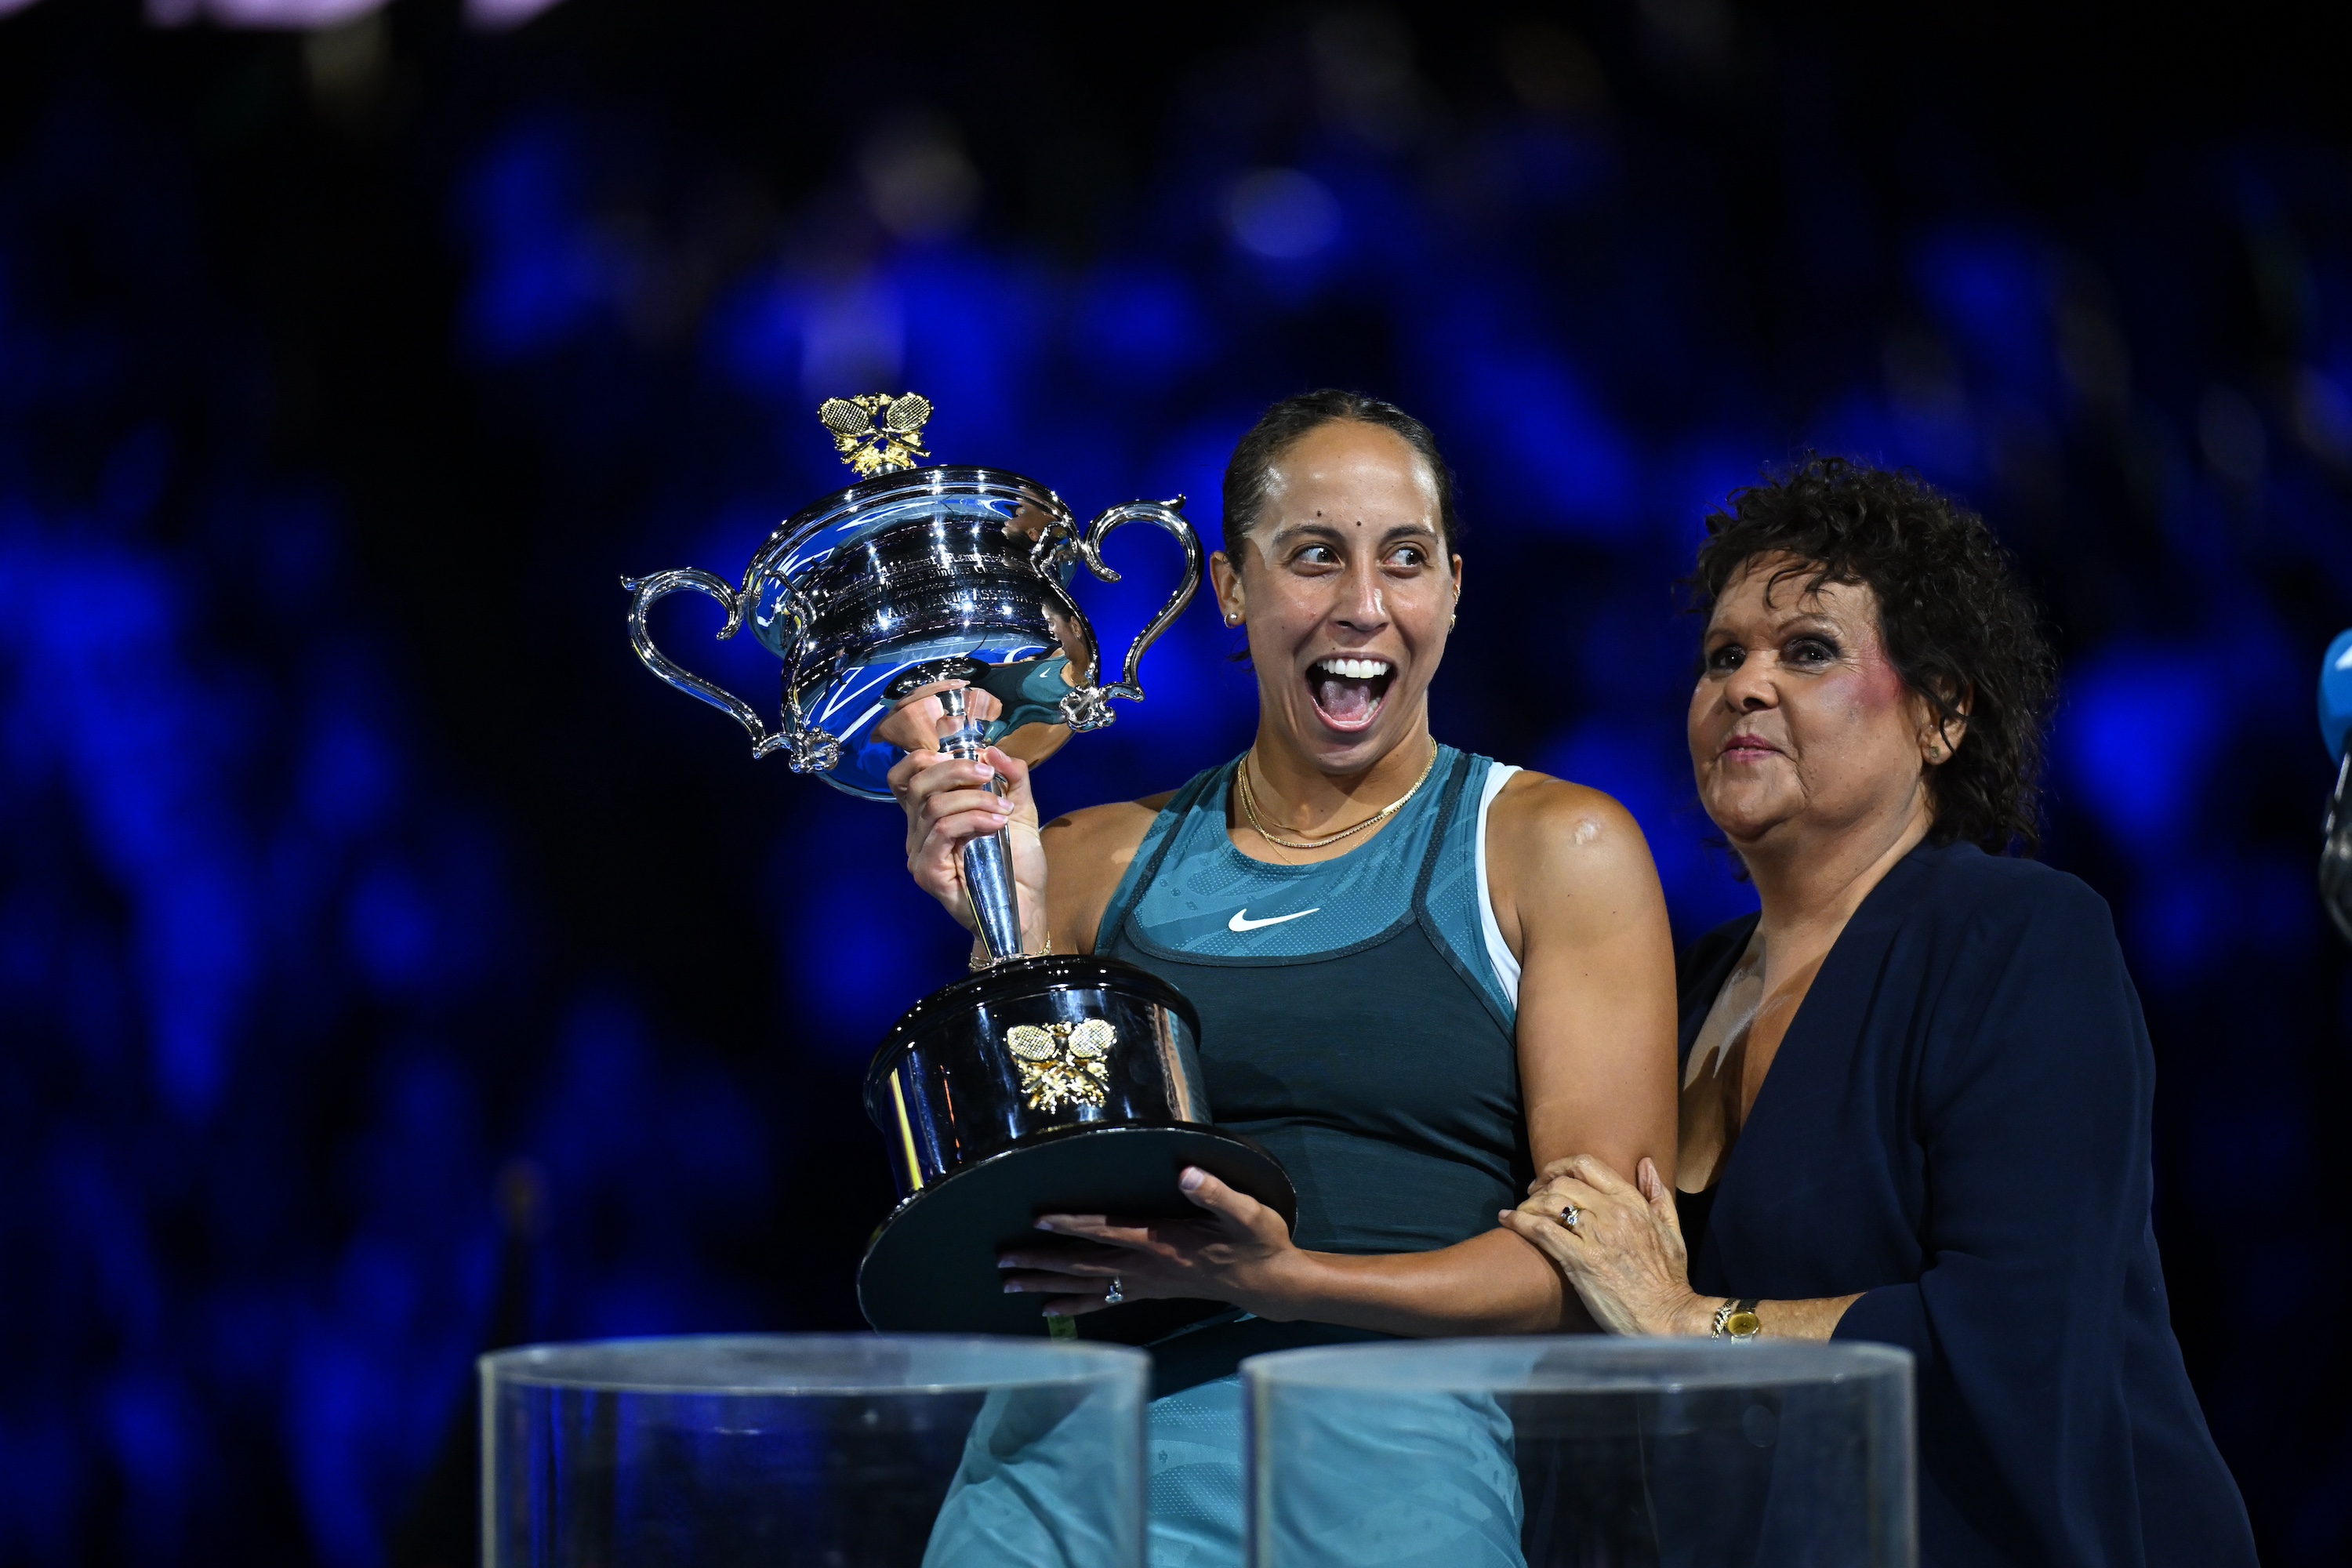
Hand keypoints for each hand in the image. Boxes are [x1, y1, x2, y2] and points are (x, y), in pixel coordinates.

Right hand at [878, 684, 1048, 947]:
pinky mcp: (927, 872)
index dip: (924, 757)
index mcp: (931, 815)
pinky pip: (943, 832)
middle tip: (990, 775)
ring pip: (934, 806)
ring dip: (975, 799)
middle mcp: (918, 833)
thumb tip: (994, 750)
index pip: (905, 777)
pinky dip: (972, 819)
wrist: (1025, 907)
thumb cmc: (1018, 865)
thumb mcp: (1019, 811)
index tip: (964, 756)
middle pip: (919, 784)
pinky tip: (996, 824)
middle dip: (957, 769)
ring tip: (1003, 810)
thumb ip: (1011, 778)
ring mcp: (920, 854)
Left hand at [997, 1167, 1305, 1318]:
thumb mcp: (1247, 1214)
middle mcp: (1146, 1267)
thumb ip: (1215, 1193)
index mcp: (1162, 1243)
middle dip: (1042, 1263)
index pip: (1108, 1231)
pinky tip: (1047, 1309)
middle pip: (1084, 1265)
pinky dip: (1073, 1305)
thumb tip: (1186, 1173)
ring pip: (1086, 1285)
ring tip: (1009, 1284)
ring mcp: (1146, 1283)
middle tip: (1003, 1263)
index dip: (1073, 1225)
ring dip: (1046, 1284)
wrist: (1269, 1283)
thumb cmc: (1258, 1242)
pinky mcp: (1149, 1292)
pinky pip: (1103, 1301)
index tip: (1039, 1219)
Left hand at [1499, 1155, 1712, 1336]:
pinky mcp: (1581, 1261)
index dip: (1560, 1166)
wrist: (1667, 1317)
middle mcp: (1613, 1213)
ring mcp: (1596, 1236)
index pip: (1588, 1165)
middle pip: (1563, 1182)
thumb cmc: (1668, 1279)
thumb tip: (1645, 1164)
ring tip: (1519, 1212)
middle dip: (1540, 1185)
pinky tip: (1506, 1221)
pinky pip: (1543, 1230)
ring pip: (1550, 1202)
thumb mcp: (1672, 1231)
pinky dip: (1519, 1222)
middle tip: (1530, 1196)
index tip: (1548, 1177)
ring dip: (1528, 1204)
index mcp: (1632, 1203)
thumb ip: (1658, 1196)